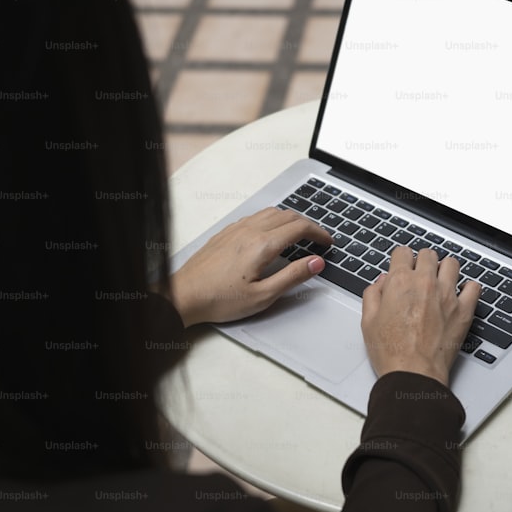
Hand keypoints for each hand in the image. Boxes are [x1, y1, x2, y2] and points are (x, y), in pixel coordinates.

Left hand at [171, 207, 333, 326]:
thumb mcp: (263, 296)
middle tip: (318, 239)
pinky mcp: (226, 233)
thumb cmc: (219, 299)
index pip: (299, 228)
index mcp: (262, 245)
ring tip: (299, 234)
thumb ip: (293, 277)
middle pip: (287, 215)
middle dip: (308, 224)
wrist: (184, 295)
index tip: (327, 242)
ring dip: (290, 219)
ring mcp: (236, 229)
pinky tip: (271, 234)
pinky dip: (272, 220)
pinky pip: (255, 217)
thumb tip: (316, 262)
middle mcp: (250, 230)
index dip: (319, 233)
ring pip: (271, 212)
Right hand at [361, 247, 479, 386]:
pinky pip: (473, 287)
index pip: (403, 252)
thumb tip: (381, 283)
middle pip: (428, 254)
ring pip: (451, 264)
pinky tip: (460, 295)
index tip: (402, 267)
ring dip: (444, 269)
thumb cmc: (391, 351)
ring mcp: (447, 295)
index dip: (401, 260)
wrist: (413, 373)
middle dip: (422, 261)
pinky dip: (468, 288)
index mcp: (400, 282)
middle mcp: (425, 283)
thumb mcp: (368, 320)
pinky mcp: (464, 310)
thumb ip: (373, 294)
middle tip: (420, 275)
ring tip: (440, 281)